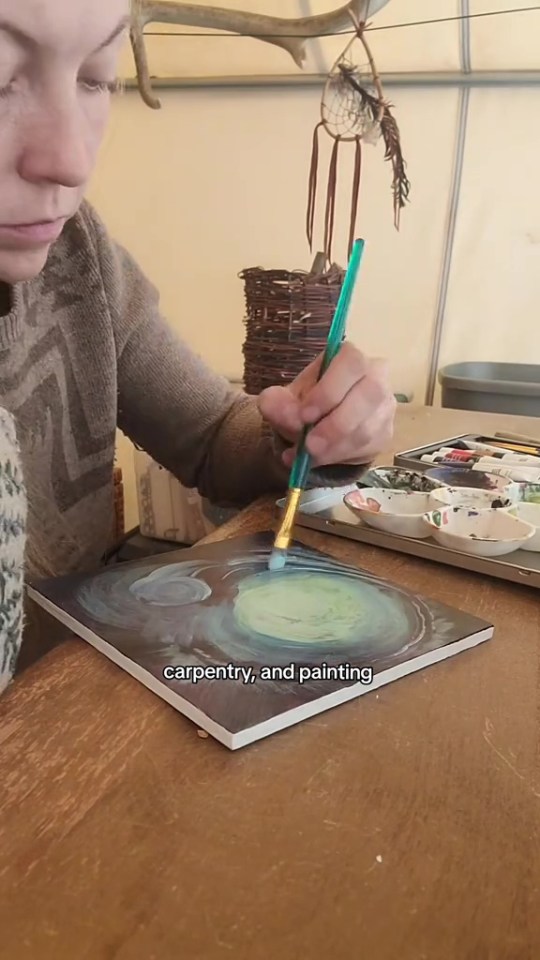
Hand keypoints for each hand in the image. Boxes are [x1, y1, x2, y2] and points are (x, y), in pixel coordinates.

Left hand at [257, 342, 395, 468]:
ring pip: (369, 427)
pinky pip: (368, 447)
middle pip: (370, 394)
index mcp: (350, 357)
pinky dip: (339, 457)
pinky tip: (318, 459)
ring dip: (335, 446)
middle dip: (336, 424)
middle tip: (309, 444)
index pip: (351, 363)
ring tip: (308, 455)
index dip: (330, 390)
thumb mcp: (285, 400)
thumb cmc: (307, 402)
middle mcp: (376, 376)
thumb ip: (276, 402)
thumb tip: (273, 407)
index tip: (305, 415)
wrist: (321, 425)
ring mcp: (384, 406)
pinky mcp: (385, 433)